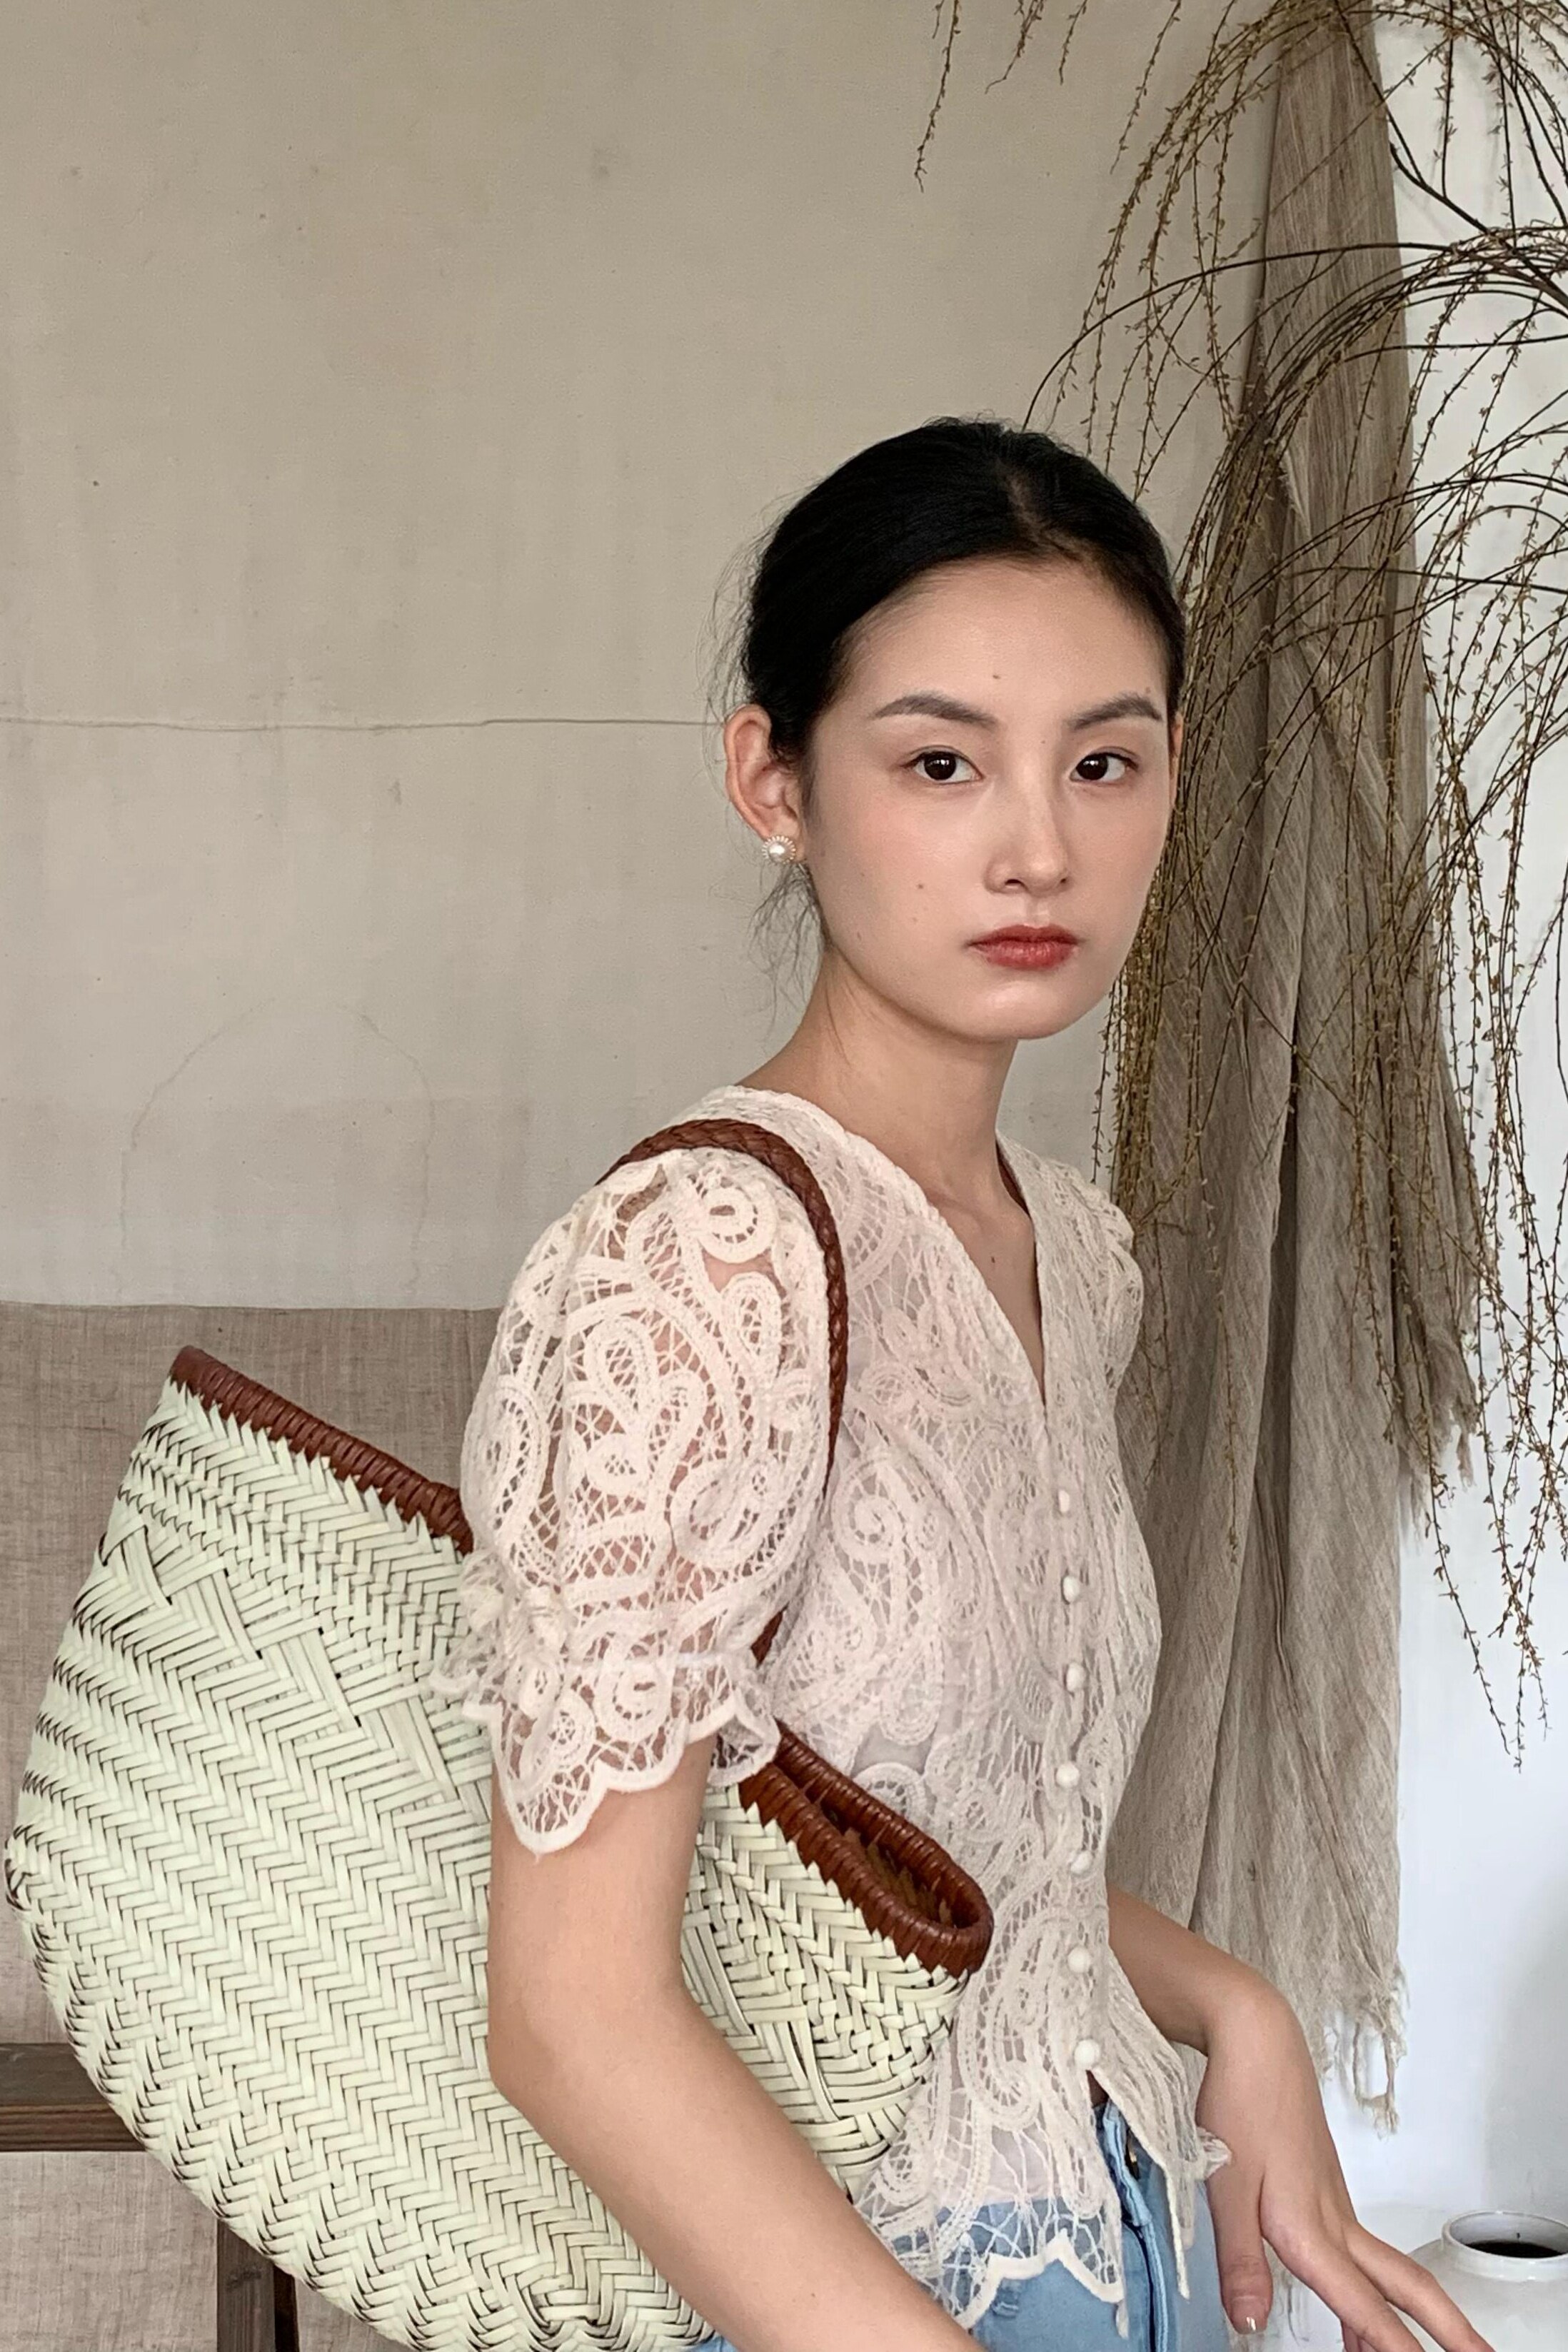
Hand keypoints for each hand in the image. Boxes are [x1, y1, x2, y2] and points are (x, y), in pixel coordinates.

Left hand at [1193, 1983, 1493, 2351]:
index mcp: (1312, 2224)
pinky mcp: (1326, 2189)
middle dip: (1450, 2330)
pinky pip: (1364, 2254)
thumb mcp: (1224, 2183)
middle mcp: (1335, 2218)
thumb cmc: (1242, 2099)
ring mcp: (1336, 2202)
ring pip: (1388, 2271)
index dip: (1394, 2348)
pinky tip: (1360, 2311)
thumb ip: (1240, 2259)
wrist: (1255, 2038)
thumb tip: (1251, 2322)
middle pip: (1406, 2284)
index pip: (1364, 2304)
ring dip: (1413, 2317)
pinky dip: (1375, 2292)